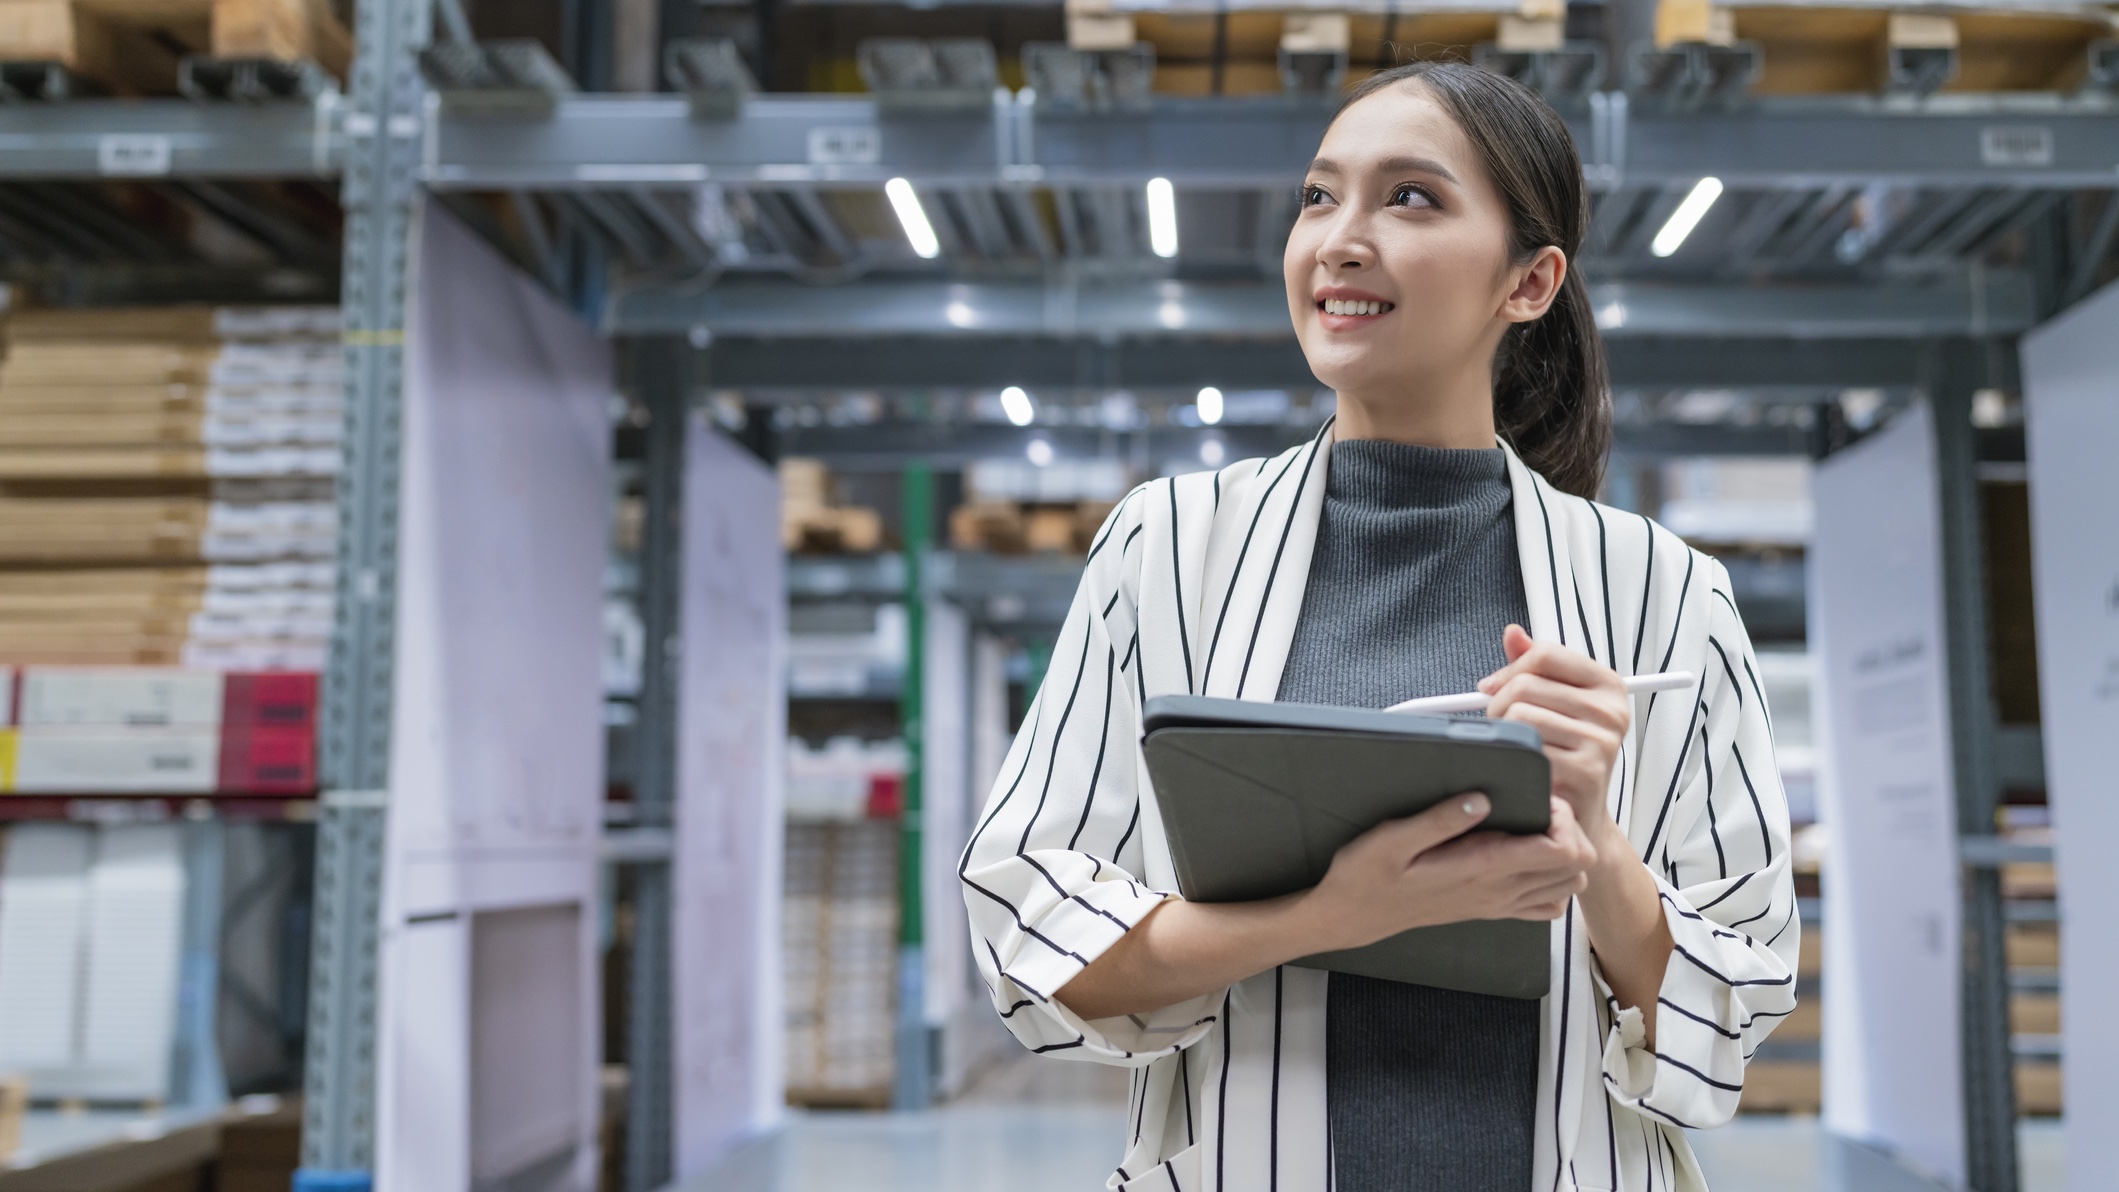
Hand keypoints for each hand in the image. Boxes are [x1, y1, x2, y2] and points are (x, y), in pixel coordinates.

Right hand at [1301, 794, 1596, 952]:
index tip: (1535, 797)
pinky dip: (1551, 880)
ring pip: (1568, 886)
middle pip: (1577, 867)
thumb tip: (1481, 798)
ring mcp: (1499, 903)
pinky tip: (1526, 857)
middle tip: (1538, 808)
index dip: (1562, 817)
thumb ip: (1439, 819)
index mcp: (1483, 868)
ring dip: (1564, 853)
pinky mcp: (1492, 909)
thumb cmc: (1368, 876)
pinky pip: (1547, 905)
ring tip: (1534, 828)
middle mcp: (1499, 891)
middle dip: (1570, 830)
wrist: (1354, 915)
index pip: (1562, 850)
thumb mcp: (1392, 838)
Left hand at [1479, 624, 1630, 853]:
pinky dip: (1512, 759)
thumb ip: (1536, 667)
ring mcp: (1600, 742)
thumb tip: (1512, 633)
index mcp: (1608, 685)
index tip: (1493, 687)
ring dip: (1502, 734)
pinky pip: (1524, 751)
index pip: (1545, 655)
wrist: (1581, 815)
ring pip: (1519, 716)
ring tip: (1514, 748)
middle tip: (1500, 726)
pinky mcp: (1584, 773)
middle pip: (1526, 685)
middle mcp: (1611, 711)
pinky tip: (1522, 768)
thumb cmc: (1565, 754)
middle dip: (1498, 705)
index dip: (1510, 669)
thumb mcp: (1558, 703)